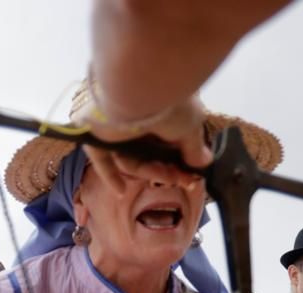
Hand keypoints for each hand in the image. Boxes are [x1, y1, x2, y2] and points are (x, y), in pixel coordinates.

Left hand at [86, 94, 212, 171]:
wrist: (138, 90)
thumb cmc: (170, 103)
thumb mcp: (191, 126)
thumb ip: (194, 148)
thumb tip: (204, 162)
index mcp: (161, 106)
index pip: (170, 138)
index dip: (181, 159)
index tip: (192, 175)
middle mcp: (139, 115)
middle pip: (151, 151)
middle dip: (167, 169)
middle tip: (183, 181)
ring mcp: (117, 125)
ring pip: (131, 157)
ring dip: (149, 172)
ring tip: (166, 178)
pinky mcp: (98, 133)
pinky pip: (102, 159)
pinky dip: (111, 176)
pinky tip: (121, 191)